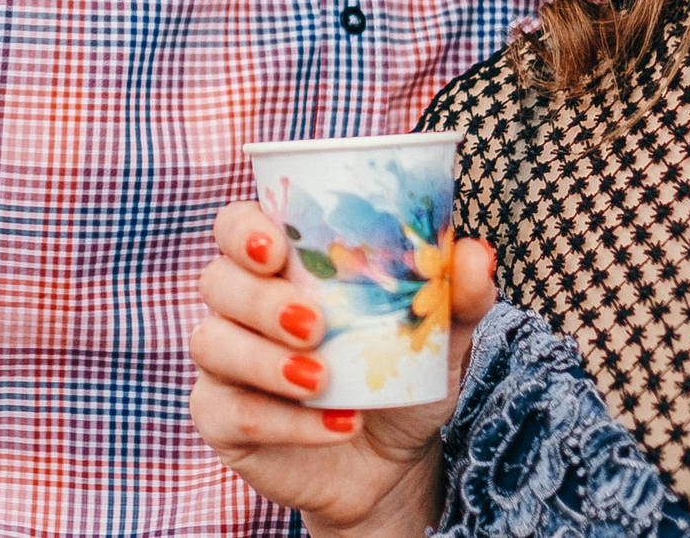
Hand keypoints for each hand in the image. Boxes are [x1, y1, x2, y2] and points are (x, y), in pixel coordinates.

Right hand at [189, 201, 496, 537]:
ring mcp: (224, 364)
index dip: (243, 230)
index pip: (236, 227)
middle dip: (259, 299)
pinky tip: (337, 425)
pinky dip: (285, 421)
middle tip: (314, 323)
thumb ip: (457, 295)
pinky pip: (232, 412)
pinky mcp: (222, 419)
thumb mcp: (436, 337)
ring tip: (323, 380)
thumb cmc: (398, 375)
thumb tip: (478, 253)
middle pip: (217, 280)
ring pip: (212, 343)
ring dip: (265, 361)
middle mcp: (239, 306)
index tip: (277, 248)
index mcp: (279, 265)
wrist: (391, 462)